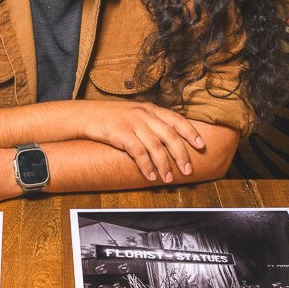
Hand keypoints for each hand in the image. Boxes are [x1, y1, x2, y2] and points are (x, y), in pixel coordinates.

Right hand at [78, 102, 204, 181]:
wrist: (87, 115)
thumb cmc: (112, 117)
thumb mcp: (135, 113)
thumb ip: (151, 122)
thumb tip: (169, 140)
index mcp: (151, 109)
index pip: (177, 119)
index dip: (191, 132)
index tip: (201, 145)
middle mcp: (145, 114)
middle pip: (170, 135)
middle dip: (181, 154)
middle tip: (188, 170)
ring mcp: (133, 123)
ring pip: (156, 146)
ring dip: (165, 165)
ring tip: (169, 178)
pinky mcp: (121, 134)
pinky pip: (138, 152)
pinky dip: (146, 166)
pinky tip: (150, 176)